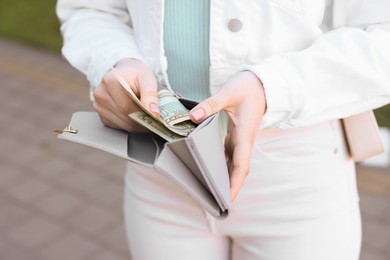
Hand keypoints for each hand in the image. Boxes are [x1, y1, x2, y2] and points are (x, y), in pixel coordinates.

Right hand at [93, 58, 159, 131]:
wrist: (126, 73)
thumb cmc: (136, 76)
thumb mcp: (147, 79)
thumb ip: (151, 95)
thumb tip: (154, 113)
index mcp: (110, 82)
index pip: (127, 107)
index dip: (143, 114)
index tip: (156, 116)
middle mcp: (100, 94)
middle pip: (125, 117)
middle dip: (142, 120)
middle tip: (155, 118)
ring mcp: (99, 106)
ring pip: (124, 125)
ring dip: (138, 124)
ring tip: (146, 115)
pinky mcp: (102, 115)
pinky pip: (120, 127)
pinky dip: (131, 125)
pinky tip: (136, 116)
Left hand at [189, 71, 265, 201]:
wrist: (261, 84)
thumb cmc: (248, 88)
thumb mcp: (229, 93)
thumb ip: (211, 104)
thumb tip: (193, 117)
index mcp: (245, 134)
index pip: (241, 164)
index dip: (234, 183)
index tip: (227, 198)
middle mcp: (244, 141)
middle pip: (237, 170)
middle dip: (229, 187)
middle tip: (214, 202)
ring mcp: (240, 140)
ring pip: (233, 164)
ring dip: (225, 178)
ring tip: (210, 191)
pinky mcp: (236, 136)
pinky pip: (229, 155)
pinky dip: (221, 165)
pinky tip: (210, 170)